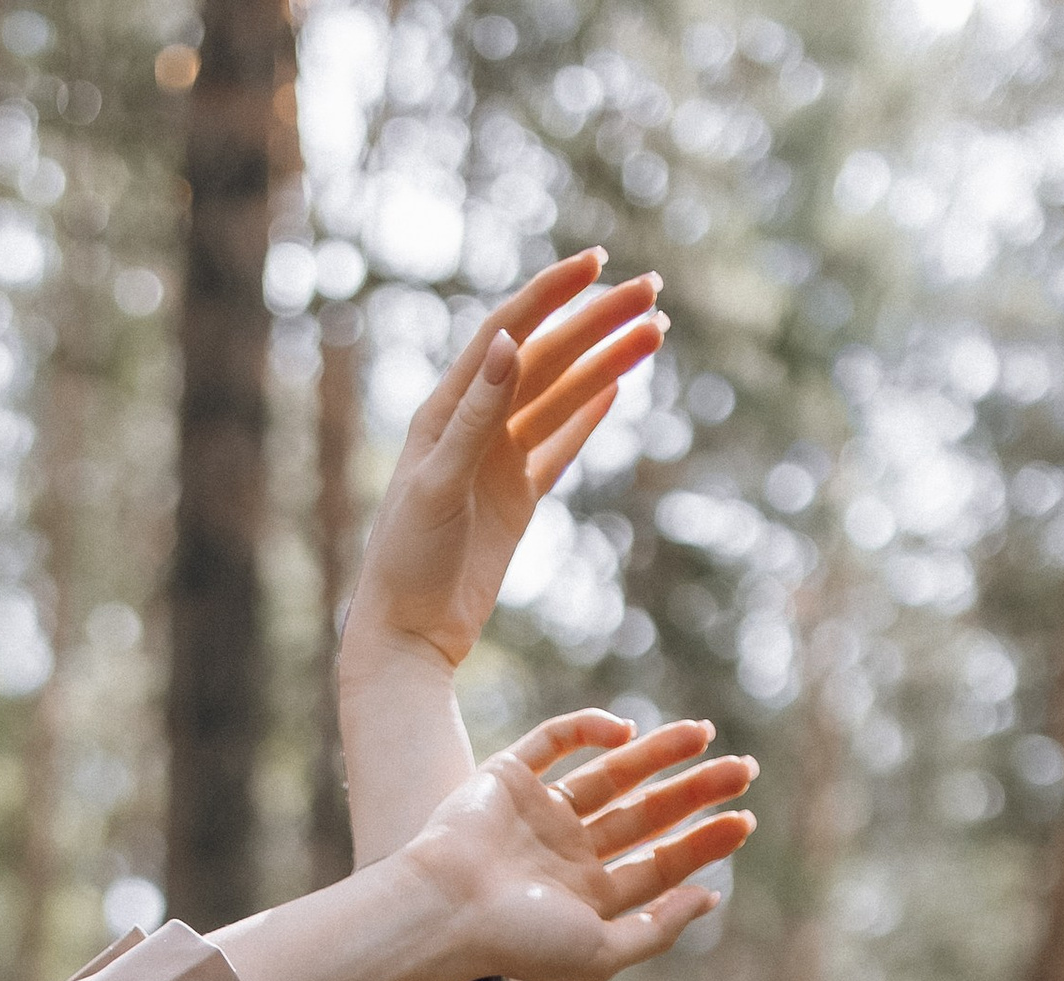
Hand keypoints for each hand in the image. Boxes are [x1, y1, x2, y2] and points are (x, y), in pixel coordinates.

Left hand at [342, 256, 664, 688]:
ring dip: (606, 361)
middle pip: (547, 357)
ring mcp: (498, 460)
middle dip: (599, 321)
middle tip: (653, 290)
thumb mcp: (439, 484)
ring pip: (562, 395)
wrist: (407, 634)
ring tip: (655, 331)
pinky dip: (587, 414)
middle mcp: (474, 424)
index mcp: (447, 409)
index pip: (508, 331)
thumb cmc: (407, 561)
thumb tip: (511, 342)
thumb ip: (477, 416)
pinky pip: (559, 443)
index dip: (552, 295)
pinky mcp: (516, 498)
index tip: (599, 263)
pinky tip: (617, 384)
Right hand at [410, 712, 755, 980]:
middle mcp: (567, 854)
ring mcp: (539, 813)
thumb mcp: (601, 953)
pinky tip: (628, 731)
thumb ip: (657, 930)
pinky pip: (556, 741)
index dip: (704, 843)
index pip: (658, 864)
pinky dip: (590, 729)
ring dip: (658, 753)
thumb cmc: (518, 940)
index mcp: (587, 898)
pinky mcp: (509, 776)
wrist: (446, 908)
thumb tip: (710, 898)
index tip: (745, 821)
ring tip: (705, 734)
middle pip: (645, 816)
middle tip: (745, 769)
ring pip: (612, 773)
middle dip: (694, 793)